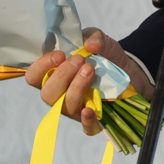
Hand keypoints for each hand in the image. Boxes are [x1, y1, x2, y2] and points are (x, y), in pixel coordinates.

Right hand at [24, 28, 154, 135]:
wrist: (129, 70)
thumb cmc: (104, 56)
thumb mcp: (99, 40)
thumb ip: (93, 36)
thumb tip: (91, 44)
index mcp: (54, 75)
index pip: (34, 77)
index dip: (41, 67)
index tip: (59, 55)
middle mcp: (60, 95)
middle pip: (47, 94)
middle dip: (61, 76)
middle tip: (79, 60)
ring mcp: (76, 108)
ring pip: (65, 107)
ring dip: (76, 88)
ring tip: (90, 70)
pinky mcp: (95, 118)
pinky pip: (87, 127)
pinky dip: (87, 120)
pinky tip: (89, 109)